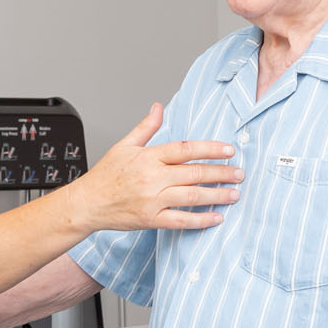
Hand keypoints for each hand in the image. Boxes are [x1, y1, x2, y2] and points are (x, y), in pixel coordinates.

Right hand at [69, 104, 241, 232]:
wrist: (87, 204)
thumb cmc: (105, 175)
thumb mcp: (124, 145)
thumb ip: (146, 127)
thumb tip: (159, 107)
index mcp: (148, 157)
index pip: (186, 149)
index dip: (210, 149)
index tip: (229, 150)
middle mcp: (152, 177)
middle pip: (194, 172)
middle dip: (221, 173)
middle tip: (240, 173)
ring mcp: (152, 200)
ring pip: (192, 196)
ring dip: (217, 195)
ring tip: (234, 194)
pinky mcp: (150, 219)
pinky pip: (181, 220)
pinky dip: (200, 220)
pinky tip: (216, 218)